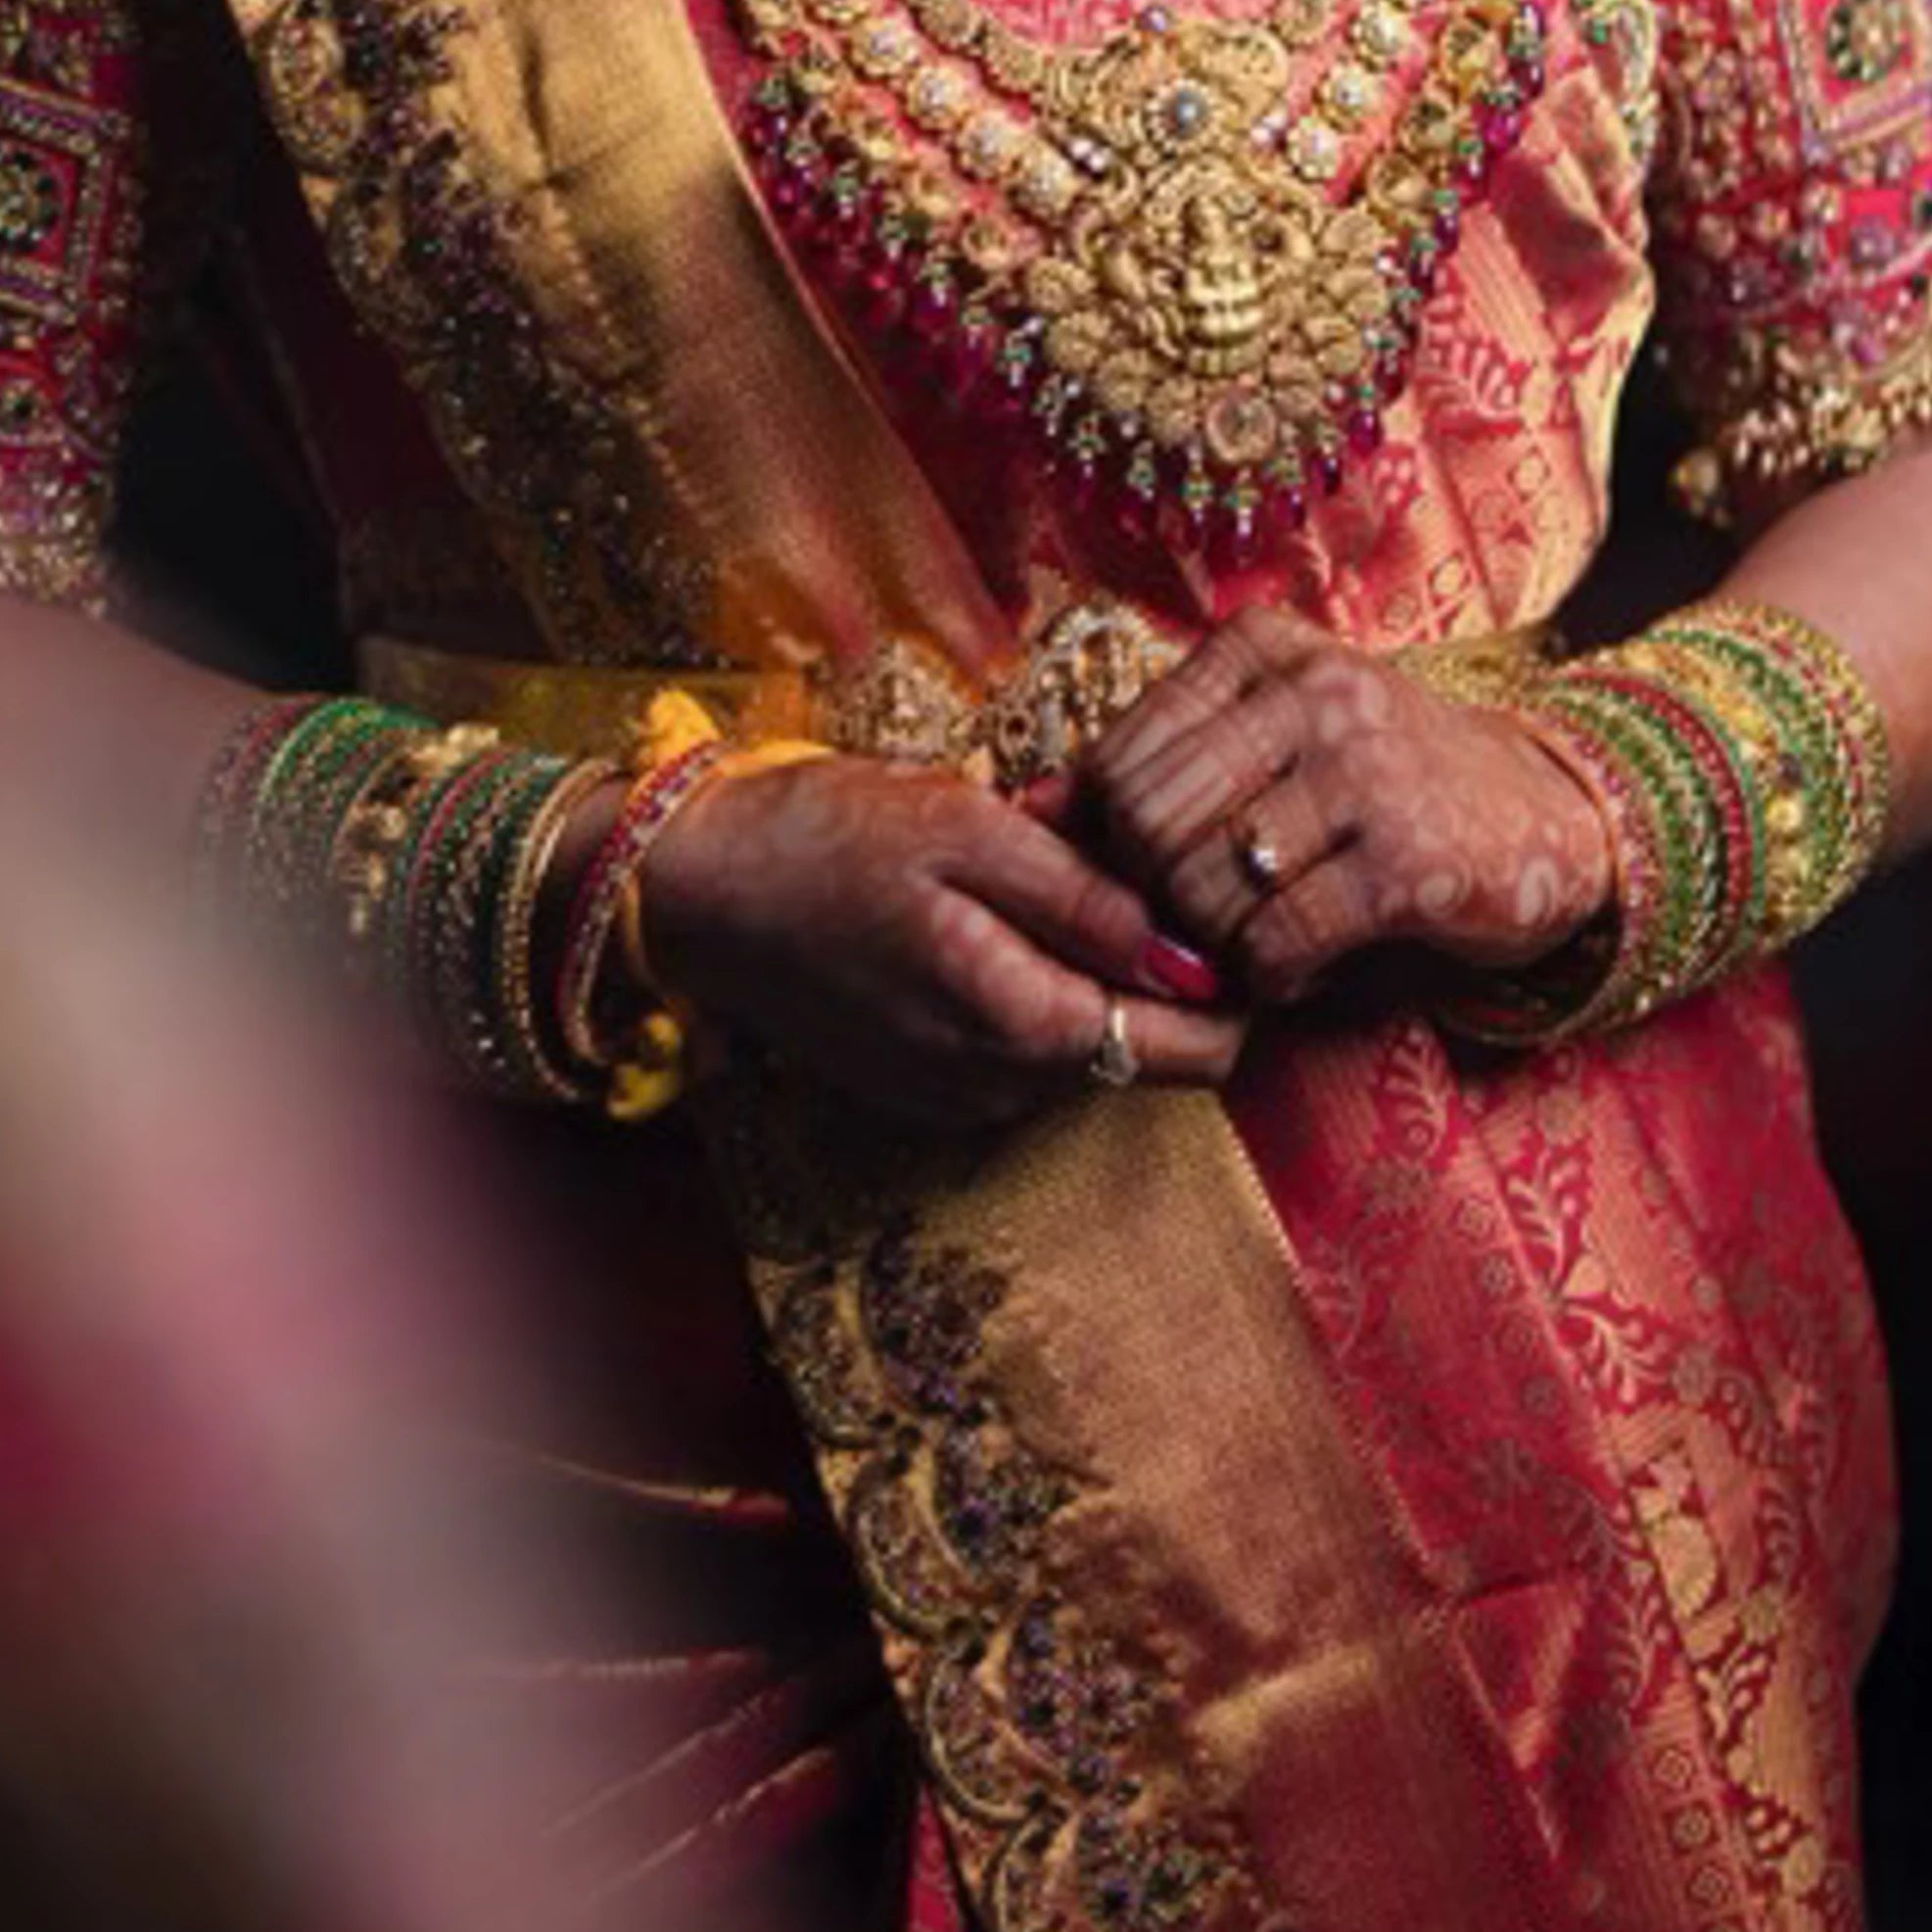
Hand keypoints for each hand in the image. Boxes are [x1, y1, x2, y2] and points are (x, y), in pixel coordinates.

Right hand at [631, 749, 1246, 1136]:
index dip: (1238, 987)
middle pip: (1145, 1047)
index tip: (1226, 909)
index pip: (1199, 1051)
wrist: (694, 891)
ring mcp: (959, 1100)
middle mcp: (1003, 1088)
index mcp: (1027, 1025)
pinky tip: (971, 918)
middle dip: (1146, 961)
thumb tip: (1200, 958)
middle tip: (1097, 860)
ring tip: (1020, 874)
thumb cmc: (825, 838)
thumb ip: (1089, 902)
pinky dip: (1021, 989)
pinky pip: (1017, 1050)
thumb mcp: (967, 832)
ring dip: (1078, 971)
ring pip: (1080, 1045)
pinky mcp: (922, 1091)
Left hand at [1076, 613, 1616, 1005]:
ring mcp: (1363, 772)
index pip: (1118, 756)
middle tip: (1197, 926)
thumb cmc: (1385, 783)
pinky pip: (1277, 943)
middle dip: (1154, 900)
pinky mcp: (1407, 862)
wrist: (1557, 820)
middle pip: (1148, 823)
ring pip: (1204, 887)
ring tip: (1257, 943)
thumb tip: (1024, 806)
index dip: (1114, 841)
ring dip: (1216, 946)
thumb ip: (1154, 767)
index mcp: (1263, 648)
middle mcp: (1312, 691)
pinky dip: (1274, 979)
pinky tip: (1304, 968)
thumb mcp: (1269, 747)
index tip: (1155, 876)